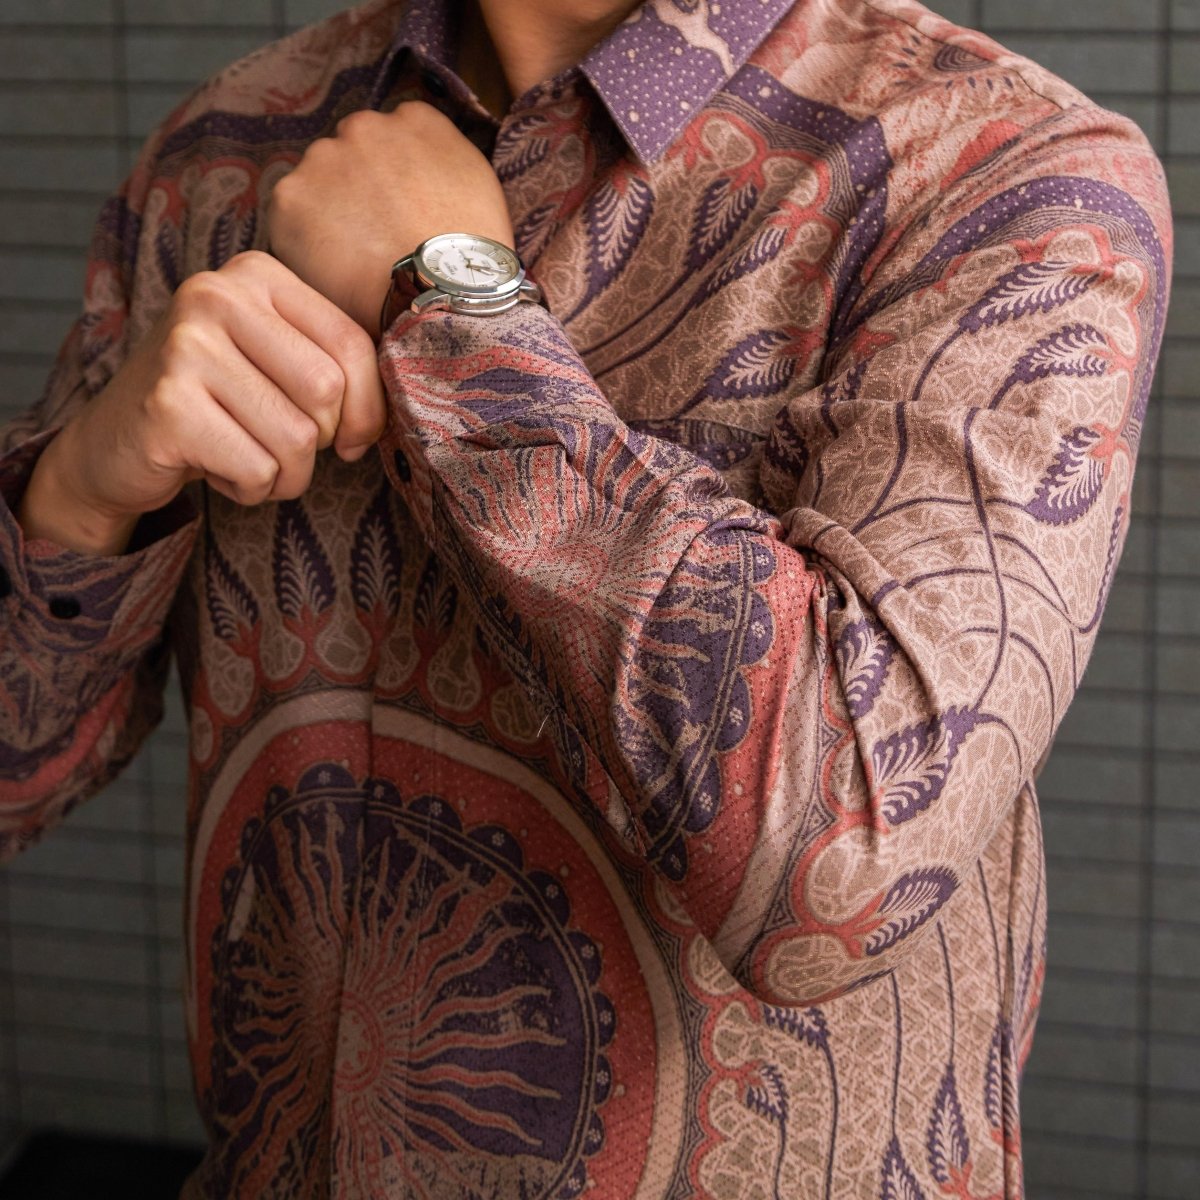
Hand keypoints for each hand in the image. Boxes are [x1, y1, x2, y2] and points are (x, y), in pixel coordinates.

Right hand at [17, 251, 385, 555]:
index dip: (367, 408)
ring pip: (296, 438)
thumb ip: (337, 370)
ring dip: (285, 474)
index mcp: (258, 275)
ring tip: (247, 457)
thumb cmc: (219, 405)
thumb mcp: (279, 366)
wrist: (116, 441)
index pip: (353, 344)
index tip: (348, 437)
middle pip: (327, 391)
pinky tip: (215, 468)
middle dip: (320, 442)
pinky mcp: (167, 404)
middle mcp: (216, 295)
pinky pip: (257, 470)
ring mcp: (185, 346)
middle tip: (283, 447)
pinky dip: (250, 489)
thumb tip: (385, 421)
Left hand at [266, 101, 514, 338]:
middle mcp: (364, 126)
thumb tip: (421, 172)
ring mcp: (322, 158)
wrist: (443, 293)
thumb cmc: (471, 255)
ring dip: (326, 215)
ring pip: (315, 186)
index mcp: (415, 120)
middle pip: (348, 156)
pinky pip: (289, 221)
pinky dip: (303, 245)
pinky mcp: (289, 198)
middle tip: (373, 240)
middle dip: (355, 191)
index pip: (393, 137)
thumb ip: (443, 161)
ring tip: (352, 261)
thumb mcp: (479, 186)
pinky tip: (332, 272)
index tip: (398, 210)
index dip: (393, 178)